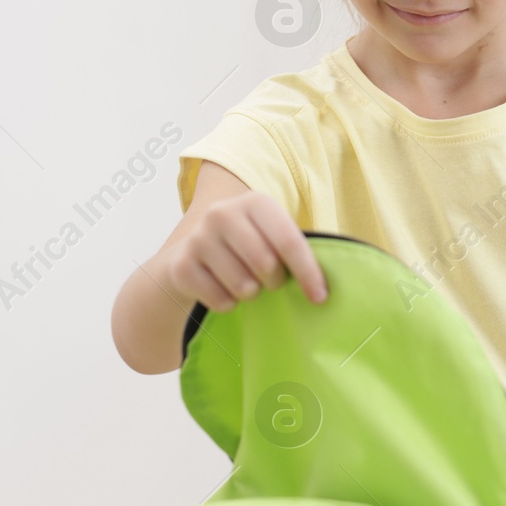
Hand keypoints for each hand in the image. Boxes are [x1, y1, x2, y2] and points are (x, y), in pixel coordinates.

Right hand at [164, 190, 327, 312]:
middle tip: (270, 280)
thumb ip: (296, 249)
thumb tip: (324, 287)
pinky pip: (221, 301)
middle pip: (267, 264)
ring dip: (251, 293)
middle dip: (275, 281)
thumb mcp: (271, 235)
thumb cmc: (247, 246)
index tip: (320, 298)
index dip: (308, 272)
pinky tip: (223, 288)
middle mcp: (223, 213)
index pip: (289, 241)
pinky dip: (228, 304)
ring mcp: (198, 238)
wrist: (190, 253)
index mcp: (255, 202)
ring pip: (244, 286)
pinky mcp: (181, 265)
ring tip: (245, 283)